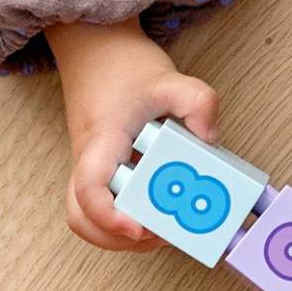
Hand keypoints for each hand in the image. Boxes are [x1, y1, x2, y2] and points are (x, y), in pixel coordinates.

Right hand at [48, 19, 219, 250]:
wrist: (98, 53)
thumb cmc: (125, 70)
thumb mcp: (170, 79)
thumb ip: (198, 103)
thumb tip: (209, 140)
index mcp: (101, 143)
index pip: (89, 188)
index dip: (108, 216)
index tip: (137, 228)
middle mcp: (88, 164)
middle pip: (82, 219)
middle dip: (119, 237)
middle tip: (158, 231)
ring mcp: (92, 174)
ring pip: (88, 222)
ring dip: (123, 236)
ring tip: (163, 226)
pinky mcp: (102, 179)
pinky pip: (104, 212)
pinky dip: (128, 222)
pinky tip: (159, 211)